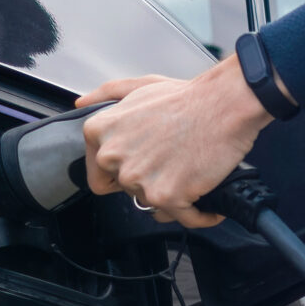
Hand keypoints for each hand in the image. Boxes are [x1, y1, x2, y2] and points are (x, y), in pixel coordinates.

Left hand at [75, 55, 277, 228]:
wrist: (223, 104)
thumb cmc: (187, 97)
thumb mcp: (140, 86)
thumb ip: (107, 94)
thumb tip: (81, 104)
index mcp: (100, 133)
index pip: (98, 175)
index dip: (123, 173)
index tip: (142, 166)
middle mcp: (113, 157)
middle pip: (128, 191)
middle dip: (150, 182)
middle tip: (171, 163)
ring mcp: (138, 179)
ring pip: (154, 206)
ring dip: (175, 197)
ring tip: (191, 173)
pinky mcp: (167, 196)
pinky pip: (184, 219)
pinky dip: (201, 215)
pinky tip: (210, 204)